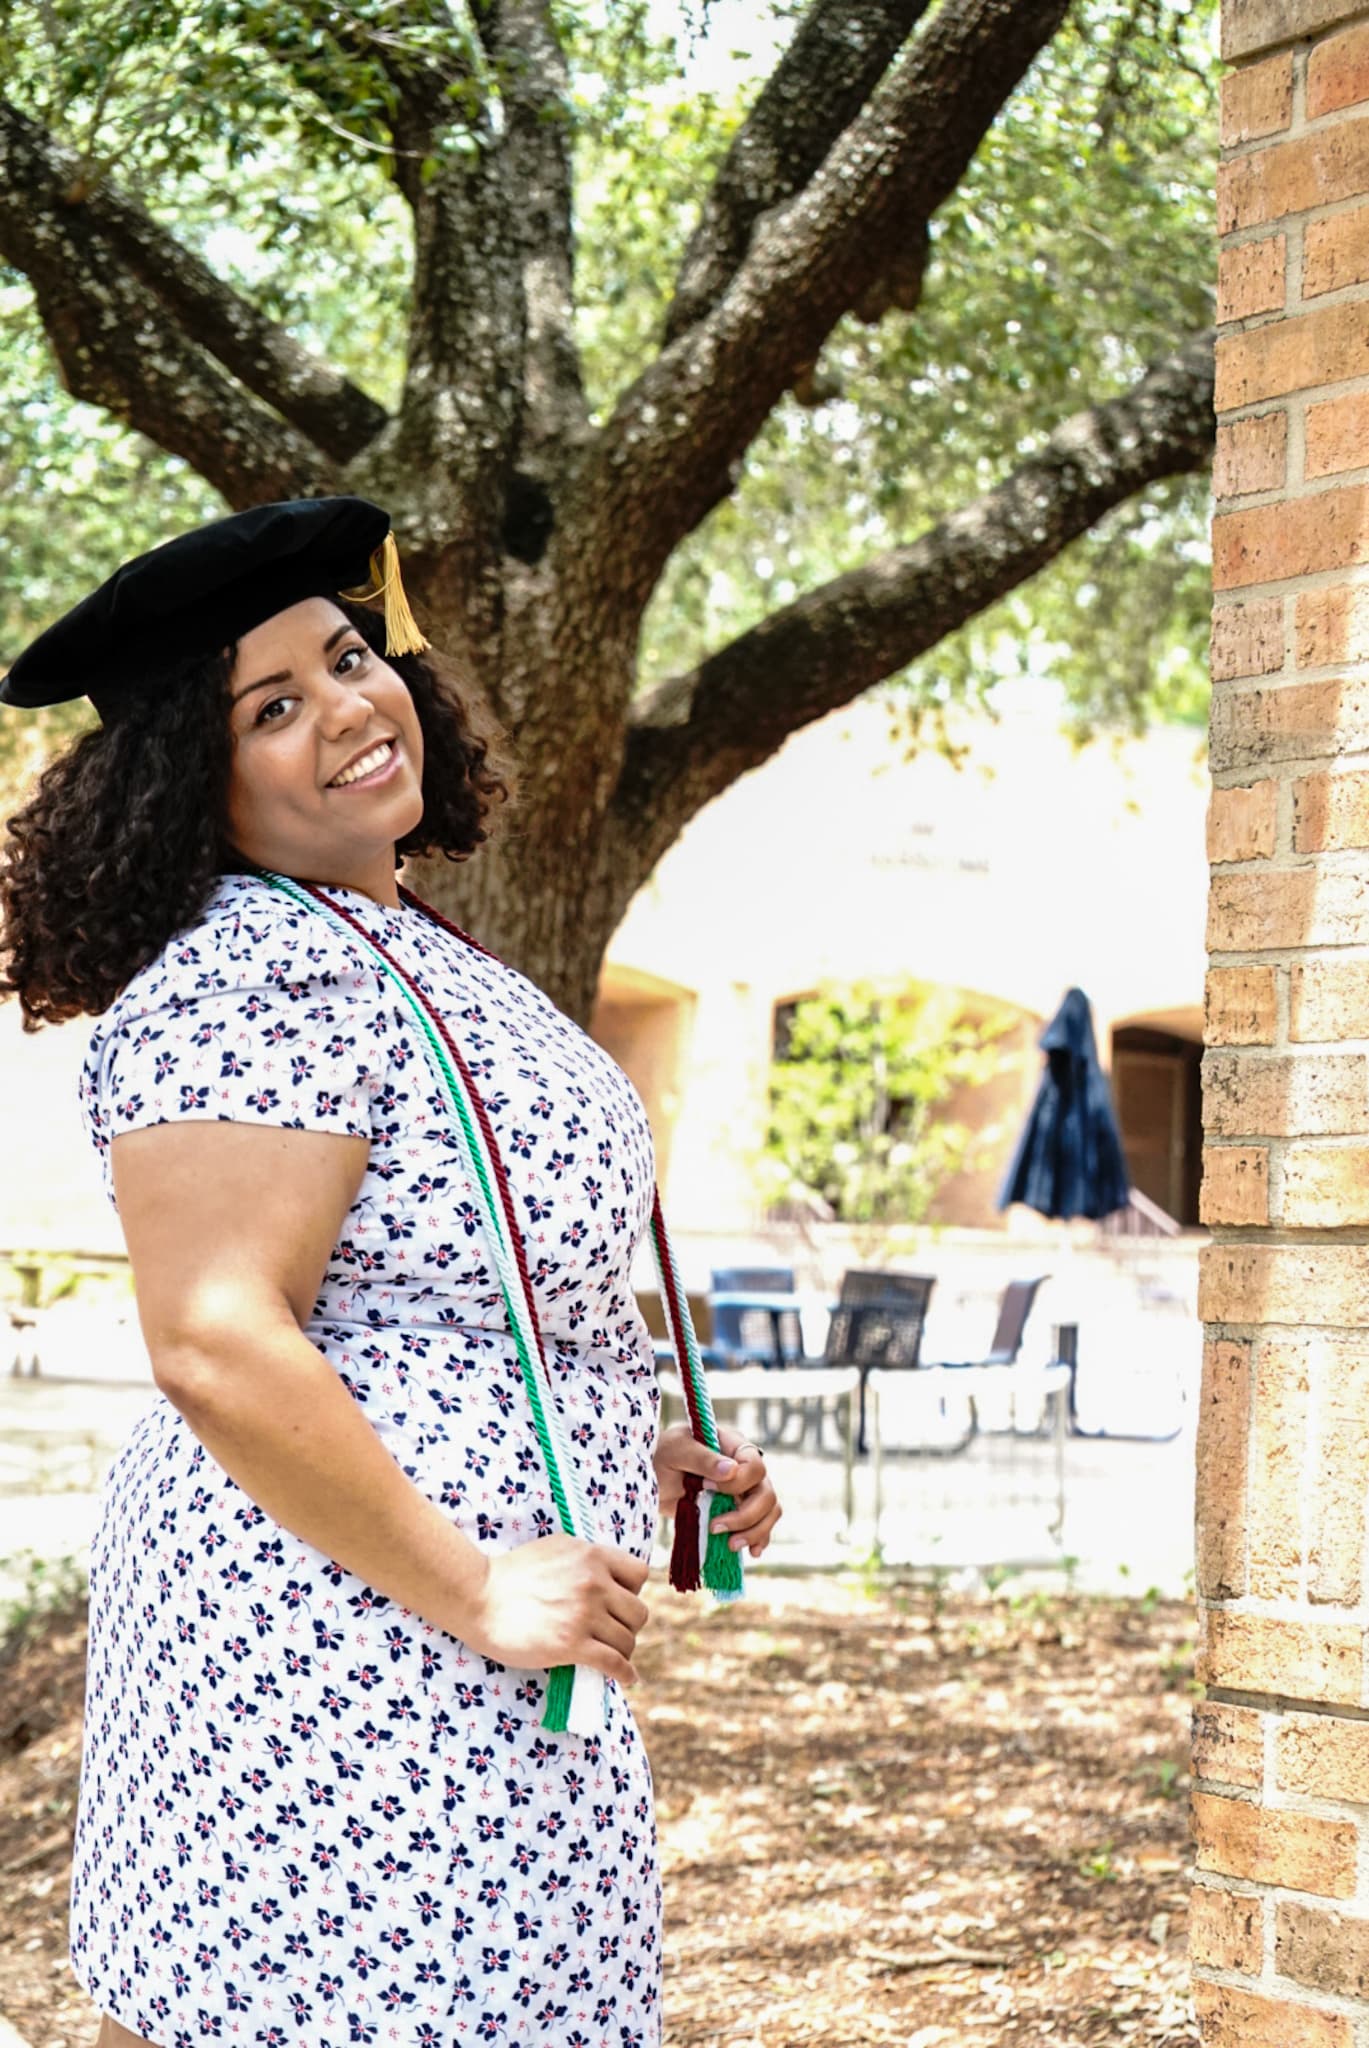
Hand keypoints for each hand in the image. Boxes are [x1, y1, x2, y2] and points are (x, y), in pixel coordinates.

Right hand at [460, 1535, 649, 1685]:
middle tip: (611, 1632)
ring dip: (622, 1650)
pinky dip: (625, 1674)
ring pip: (627, 1640)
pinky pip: (614, 1663)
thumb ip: (586, 1560)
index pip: (640, 1574)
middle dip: (628, 1625)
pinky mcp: (571, 1645)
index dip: (632, 1591)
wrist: (480, 1597)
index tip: (618, 1603)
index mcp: (592, 1556)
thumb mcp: (556, 1549)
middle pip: (638, 1612)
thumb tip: (609, 1576)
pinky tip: (627, 1678)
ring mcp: (584, 1615)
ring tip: (611, 1654)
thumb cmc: (512, 1573)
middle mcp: (594, 1583)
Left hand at [653, 1421, 782, 1559]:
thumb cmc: (661, 1455)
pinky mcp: (737, 1511)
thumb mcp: (677, 1450)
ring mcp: (744, 1491)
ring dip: (754, 1532)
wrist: (650, 1478)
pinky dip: (759, 1539)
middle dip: (745, 1515)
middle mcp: (745, 1469)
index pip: (755, 1466)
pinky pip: (761, 1525)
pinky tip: (751, 1551)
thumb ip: (703, 1459)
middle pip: (766, 1493)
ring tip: (730, 1545)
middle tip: (715, 1527)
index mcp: (733, 1446)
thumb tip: (731, 1470)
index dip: (737, 1483)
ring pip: (769, 1512)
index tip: (706, 1487)